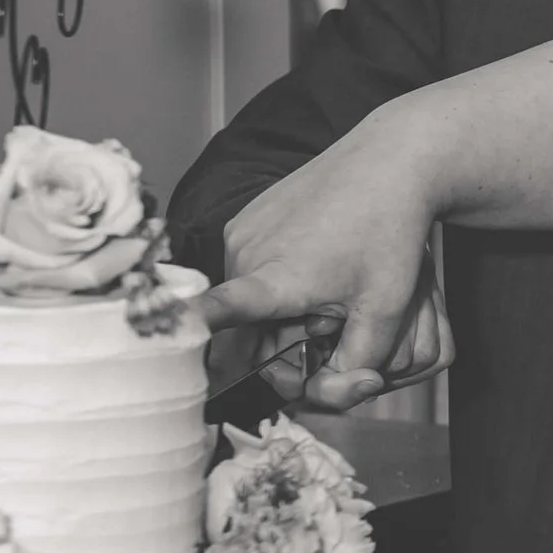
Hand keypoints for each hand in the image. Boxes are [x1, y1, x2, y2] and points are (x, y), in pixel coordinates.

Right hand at [201, 113, 442, 411]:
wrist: (389, 163)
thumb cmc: (389, 232)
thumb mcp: (385, 310)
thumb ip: (358, 364)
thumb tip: (339, 389)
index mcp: (277, 275)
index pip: (223, 309)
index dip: (196, 326)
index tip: (163, 330)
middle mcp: (245, 252)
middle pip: (243, 332)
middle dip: (280, 348)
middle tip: (327, 335)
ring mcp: (240, 231)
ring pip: (247, 303)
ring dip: (278, 316)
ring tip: (326, 294)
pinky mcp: (244, 218)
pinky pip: (249, 270)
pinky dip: (275, 283)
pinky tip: (316, 267)